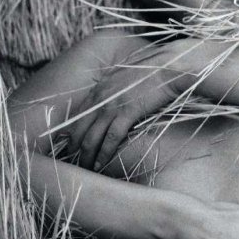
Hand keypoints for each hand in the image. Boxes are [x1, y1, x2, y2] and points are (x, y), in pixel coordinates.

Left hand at [65, 43, 184, 169]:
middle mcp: (100, 98)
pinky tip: (101, 164)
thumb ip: (112, 90)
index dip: (72, 133)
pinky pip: (111, 138)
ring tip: (86, 168)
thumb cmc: (150, 73)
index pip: (77, 116)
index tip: (72, 146)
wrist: (167, 69)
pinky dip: (104, 154)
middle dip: (74, 148)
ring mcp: (112, 106)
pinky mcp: (127, 113)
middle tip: (74, 162)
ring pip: (91, 137)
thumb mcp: (123, 78)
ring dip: (87, 155)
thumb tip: (110, 102)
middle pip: (79, 129)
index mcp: (98, 90)